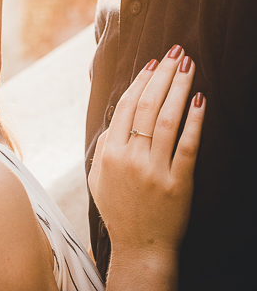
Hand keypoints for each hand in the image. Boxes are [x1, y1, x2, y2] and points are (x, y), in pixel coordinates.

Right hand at [88, 48, 204, 261]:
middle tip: (176, 52)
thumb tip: (116, 115)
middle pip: (147, 105)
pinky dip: (195, 121)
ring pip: (167, 119)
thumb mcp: (98, 176)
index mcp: (109, 152)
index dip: (141, 80)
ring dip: (180, 88)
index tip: (153, 62)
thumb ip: (104, 144)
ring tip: (189, 66)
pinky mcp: (178, 183)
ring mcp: (154, 170)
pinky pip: (188, 145)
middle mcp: (130, 158)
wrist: (140, 248)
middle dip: (163, 74)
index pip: (126, 105)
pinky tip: (201, 100)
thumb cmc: (119, 210)